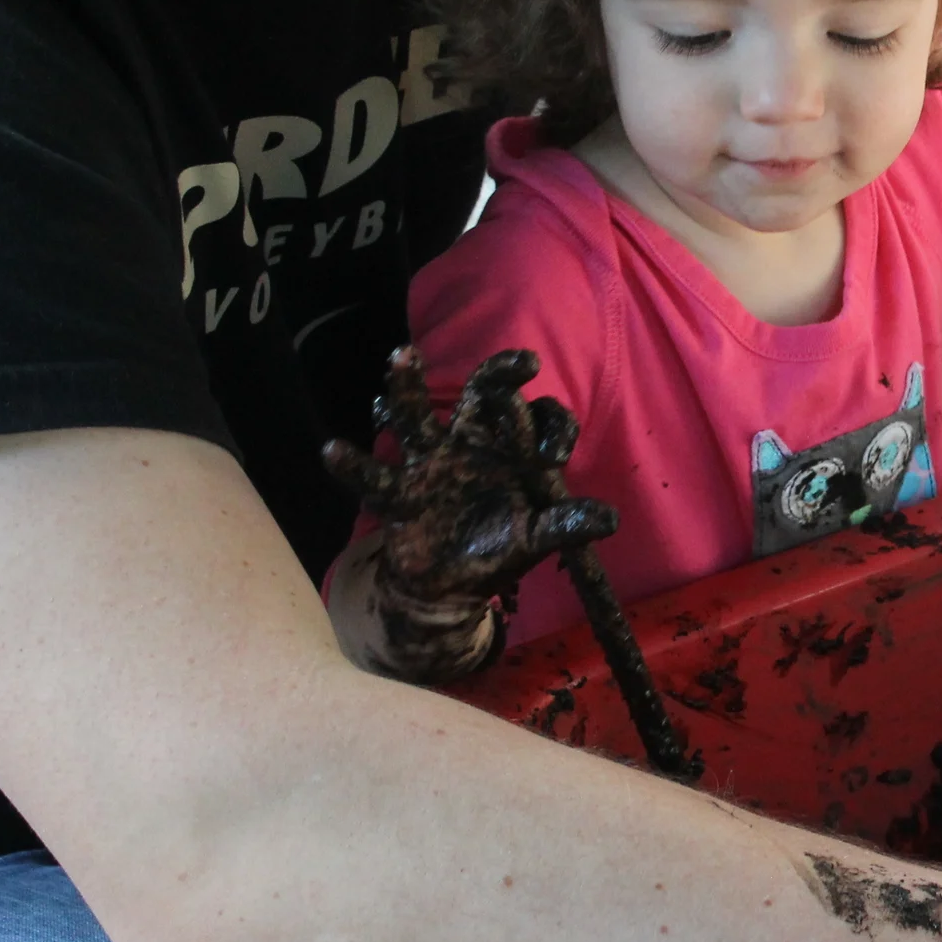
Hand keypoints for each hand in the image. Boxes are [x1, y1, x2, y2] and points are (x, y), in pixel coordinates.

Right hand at [322, 347, 615, 682]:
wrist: (452, 585)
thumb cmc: (498, 549)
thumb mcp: (536, 538)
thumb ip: (564, 524)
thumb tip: (609, 518)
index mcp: (512, 450)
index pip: (538, 418)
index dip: (551, 425)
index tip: (555, 454)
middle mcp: (470, 443)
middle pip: (482, 396)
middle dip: (497, 376)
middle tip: (522, 364)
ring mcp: (431, 462)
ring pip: (417, 416)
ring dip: (405, 388)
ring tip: (399, 356)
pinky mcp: (400, 491)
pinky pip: (374, 475)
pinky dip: (352, 464)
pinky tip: (332, 449)